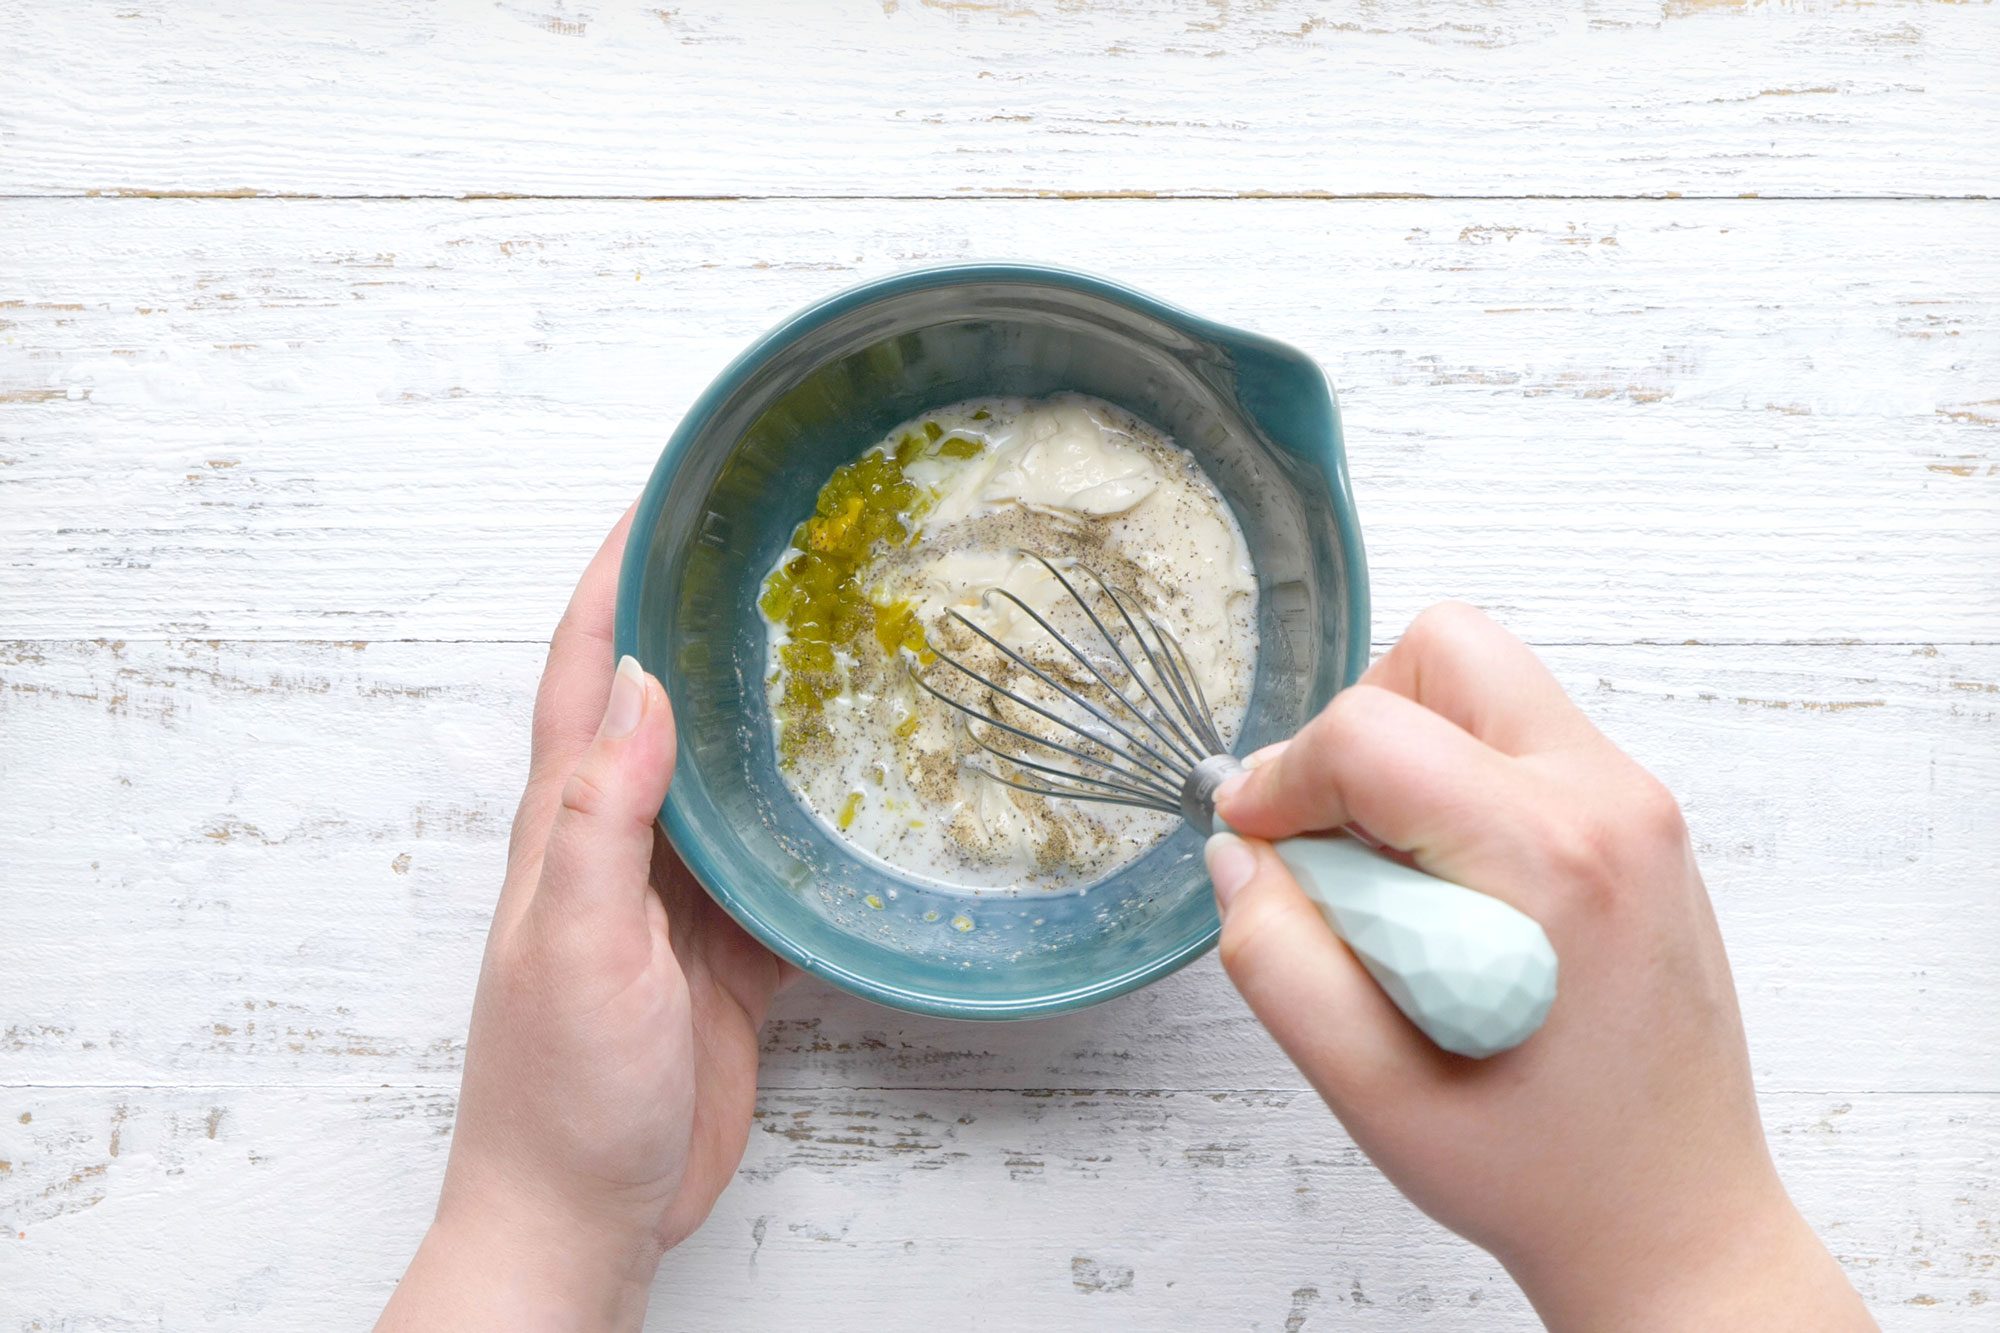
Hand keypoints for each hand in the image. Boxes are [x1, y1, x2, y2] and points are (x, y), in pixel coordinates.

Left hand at [379, 508, 792, 1332]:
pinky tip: (868, 790)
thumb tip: (643, 686)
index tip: (668, 495)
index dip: (618, 577)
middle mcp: (619, 843)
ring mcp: (676, 897)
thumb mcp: (577, 950)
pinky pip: (778, 860)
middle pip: (663, 701)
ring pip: (728, 774)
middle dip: (704, 615)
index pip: (588, 670)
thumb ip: (601, 821)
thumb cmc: (560, 1096)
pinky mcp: (728, 951)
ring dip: (769, 707)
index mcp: (565, 826)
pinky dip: (818, 816)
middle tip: (776, 545)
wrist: (583, 1219)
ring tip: (840, 639)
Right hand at [1206, 603, 1872, 1330]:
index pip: (1371, 730)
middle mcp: (1611, 804)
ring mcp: (1639, 806)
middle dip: (1357, 729)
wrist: (1675, 1220)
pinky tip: (1448, 895)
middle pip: (1444, 651)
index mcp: (1550, 860)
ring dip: (1408, 755)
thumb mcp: (1372, 1093)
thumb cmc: (1546, 1169)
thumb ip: (1277, 961)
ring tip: (1393, 879)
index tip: (1259, 845)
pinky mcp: (1640, 823)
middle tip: (1335, 843)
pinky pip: (1521, 739)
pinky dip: (1457, 783)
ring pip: (1483, 682)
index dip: (1283, 780)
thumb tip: (1238, 856)